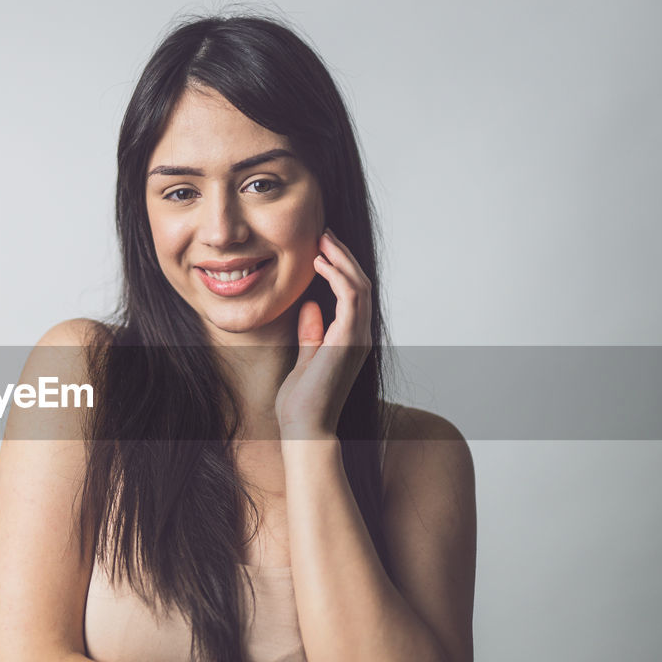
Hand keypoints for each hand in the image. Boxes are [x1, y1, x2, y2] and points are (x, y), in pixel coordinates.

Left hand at [275, 228, 371, 439]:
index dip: (340, 268)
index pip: (352, 294)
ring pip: (359, 285)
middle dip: (342, 256)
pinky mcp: (348, 340)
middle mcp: (360, 336)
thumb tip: (311, 307)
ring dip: (341, 259)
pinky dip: (338, 276)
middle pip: (359, 283)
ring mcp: (357, 338)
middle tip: (323, 234)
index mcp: (351, 340)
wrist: (304, 428)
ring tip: (323, 240)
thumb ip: (312, 334)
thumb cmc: (301, 402)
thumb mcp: (305, 359)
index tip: (321, 249)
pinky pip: (351, 297)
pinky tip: (320, 262)